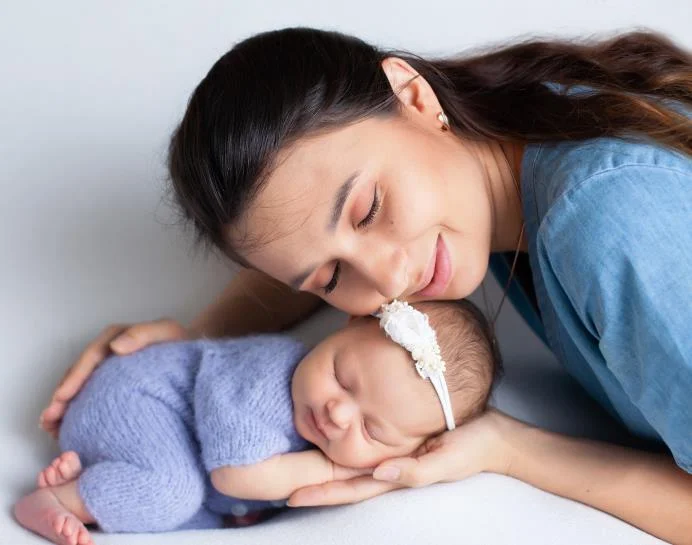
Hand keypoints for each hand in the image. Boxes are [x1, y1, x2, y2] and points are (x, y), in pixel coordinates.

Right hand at [40, 318, 188, 437]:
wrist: (191, 355)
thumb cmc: (179, 343)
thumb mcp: (167, 331)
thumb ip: (143, 334)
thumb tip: (116, 347)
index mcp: (115, 338)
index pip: (89, 358)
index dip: (74, 377)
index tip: (62, 397)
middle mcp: (106, 353)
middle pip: (77, 374)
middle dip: (61, 396)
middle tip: (48, 419)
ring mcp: (107, 370)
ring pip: (79, 387)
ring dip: (63, 406)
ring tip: (49, 426)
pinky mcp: (112, 385)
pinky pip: (89, 396)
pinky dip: (76, 409)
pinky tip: (66, 427)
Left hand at [288, 409, 521, 506]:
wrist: (492, 434)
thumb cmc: (471, 448)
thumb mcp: (445, 461)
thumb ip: (414, 470)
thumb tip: (379, 472)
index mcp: (396, 477)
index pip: (351, 489)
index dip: (323, 493)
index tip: (293, 495)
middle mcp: (389, 469)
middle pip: (344, 479)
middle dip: (314, 484)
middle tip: (281, 484)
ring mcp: (393, 456)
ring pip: (351, 464)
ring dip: (324, 468)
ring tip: (296, 467)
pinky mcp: (398, 441)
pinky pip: (365, 446)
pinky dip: (344, 449)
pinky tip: (330, 443)